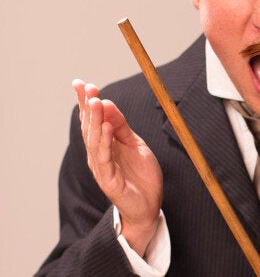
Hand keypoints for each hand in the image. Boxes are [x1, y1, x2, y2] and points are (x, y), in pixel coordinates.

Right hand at [73, 79, 162, 256]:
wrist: (149, 206)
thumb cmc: (141, 176)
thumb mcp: (135, 145)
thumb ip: (122, 127)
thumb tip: (107, 103)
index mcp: (104, 144)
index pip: (92, 120)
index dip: (85, 102)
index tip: (81, 83)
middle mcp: (98, 155)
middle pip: (89, 127)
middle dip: (87, 106)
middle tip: (87, 87)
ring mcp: (102, 167)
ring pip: (94, 140)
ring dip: (93, 120)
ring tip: (95, 102)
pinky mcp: (109, 180)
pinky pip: (104, 158)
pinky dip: (104, 142)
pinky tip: (106, 127)